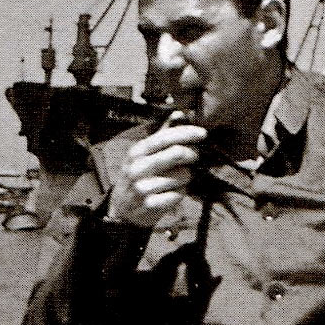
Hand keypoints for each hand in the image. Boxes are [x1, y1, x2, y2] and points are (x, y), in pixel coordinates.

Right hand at [107, 113, 206, 228]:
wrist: (122, 211)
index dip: (187, 133)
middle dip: (192, 154)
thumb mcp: (143, 155)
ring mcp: (143, 187)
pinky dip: (181, 194)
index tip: (203, 133)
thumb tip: (179, 113)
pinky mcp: (150, 205)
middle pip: (177, 153)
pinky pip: (179, 195)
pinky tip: (171, 193)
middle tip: (194, 157)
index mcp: (138, 151)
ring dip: (186, 178)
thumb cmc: (138, 177)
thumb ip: (162, 134)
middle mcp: (138, 167)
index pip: (166, 137)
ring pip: (183, 176)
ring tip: (177, 180)